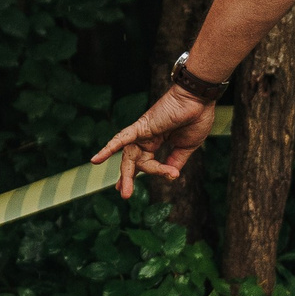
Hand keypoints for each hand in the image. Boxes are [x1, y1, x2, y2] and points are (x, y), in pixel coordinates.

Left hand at [92, 87, 217, 199]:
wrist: (199, 100)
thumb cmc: (196, 118)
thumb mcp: (186, 147)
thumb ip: (176, 161)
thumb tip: (170, 176)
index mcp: (156, 142)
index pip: (145, 163)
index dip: (144, 174)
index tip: (146, 183)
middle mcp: (146, 138)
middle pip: (133, 162)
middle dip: (128, 179)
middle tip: (125, 195)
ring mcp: (142, 132)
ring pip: (130, 157)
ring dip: (127, 175)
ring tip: (125, 193)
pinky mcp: (140, 127)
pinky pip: (121, 138)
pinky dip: (109, 148)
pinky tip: (96, 160)